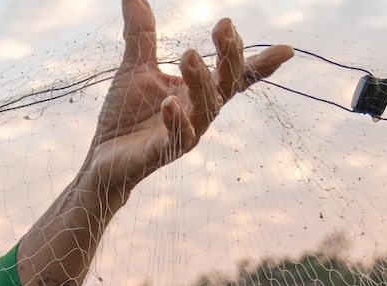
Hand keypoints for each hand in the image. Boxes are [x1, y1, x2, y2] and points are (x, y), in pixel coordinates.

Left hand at [84, 3, 291, 196]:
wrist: (101, 156)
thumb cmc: (126, 114)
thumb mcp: (134, 67)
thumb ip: (142, 34)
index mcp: (198, 91)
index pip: (235, 75)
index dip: (261, 64)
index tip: (286, 50)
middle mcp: (199, 112)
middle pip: (226, 85)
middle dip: (229, 57)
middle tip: (223, 27)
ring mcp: (185, 134)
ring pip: (205, 108)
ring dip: (200, 81)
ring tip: (190, 55)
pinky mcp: (163, 153)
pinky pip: (178, 137)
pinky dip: (176, 119)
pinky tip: (169, 103)